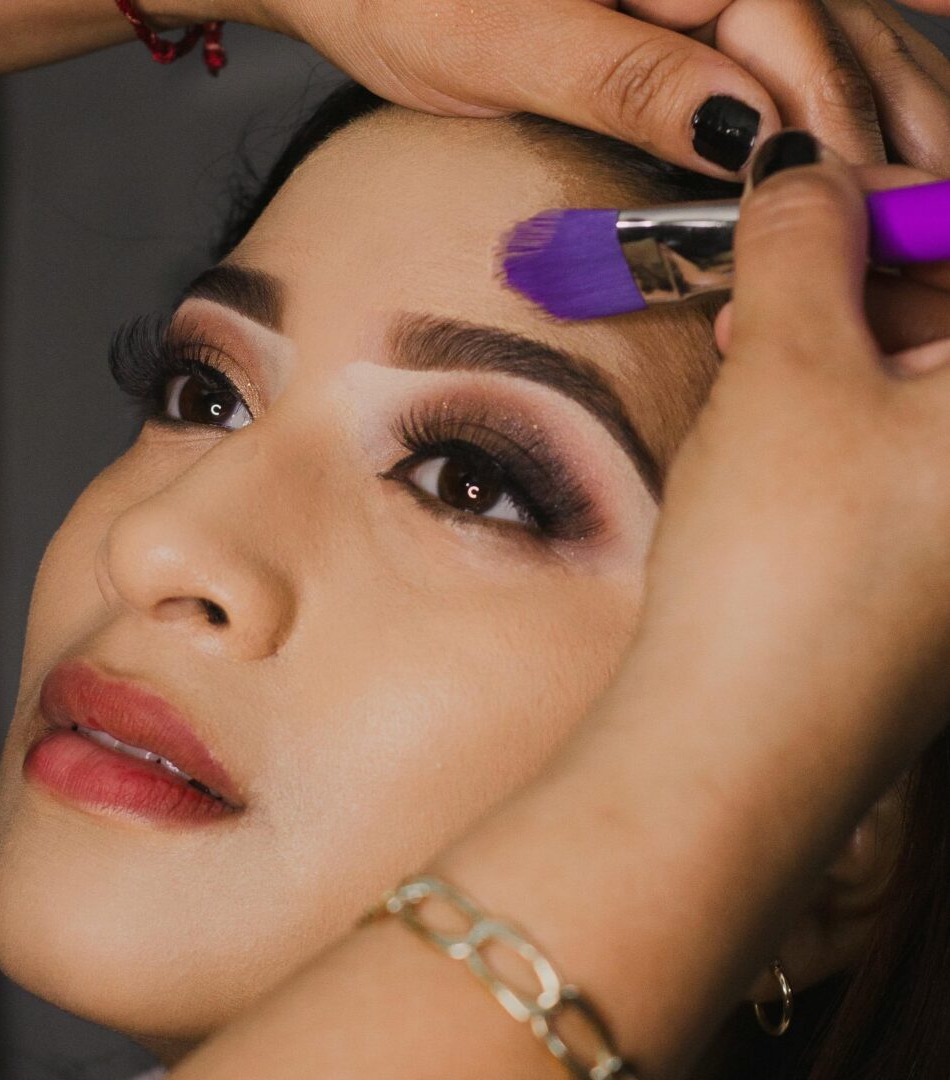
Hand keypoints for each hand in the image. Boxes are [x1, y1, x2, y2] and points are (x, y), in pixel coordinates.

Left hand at [235, 0, 948, 181]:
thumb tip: (746, 131)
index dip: (839, 148)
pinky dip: (856, 101)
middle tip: (930, 239)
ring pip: (844, 51)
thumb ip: (632, 79)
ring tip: (934, 209)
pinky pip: (802, 56)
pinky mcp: (693, 21)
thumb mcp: (513, 43)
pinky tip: (895, 135)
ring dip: (896, 126)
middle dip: (890, 145)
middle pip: (844, 50)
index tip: (873, 225)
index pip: (800, 51)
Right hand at [633, 133, 949, 792]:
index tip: (831, 196)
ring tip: (747, 350)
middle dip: (871, 276)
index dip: (913, 204)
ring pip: (929, 396)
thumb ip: (802, 242)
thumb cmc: (786, 566)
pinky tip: (771, 430)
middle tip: (774, 273)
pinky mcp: (935, 581)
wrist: (741, 745)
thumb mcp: (786, 366)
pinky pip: (911, 463)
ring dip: (846, 347)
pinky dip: (848, 421)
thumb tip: (804, 178)